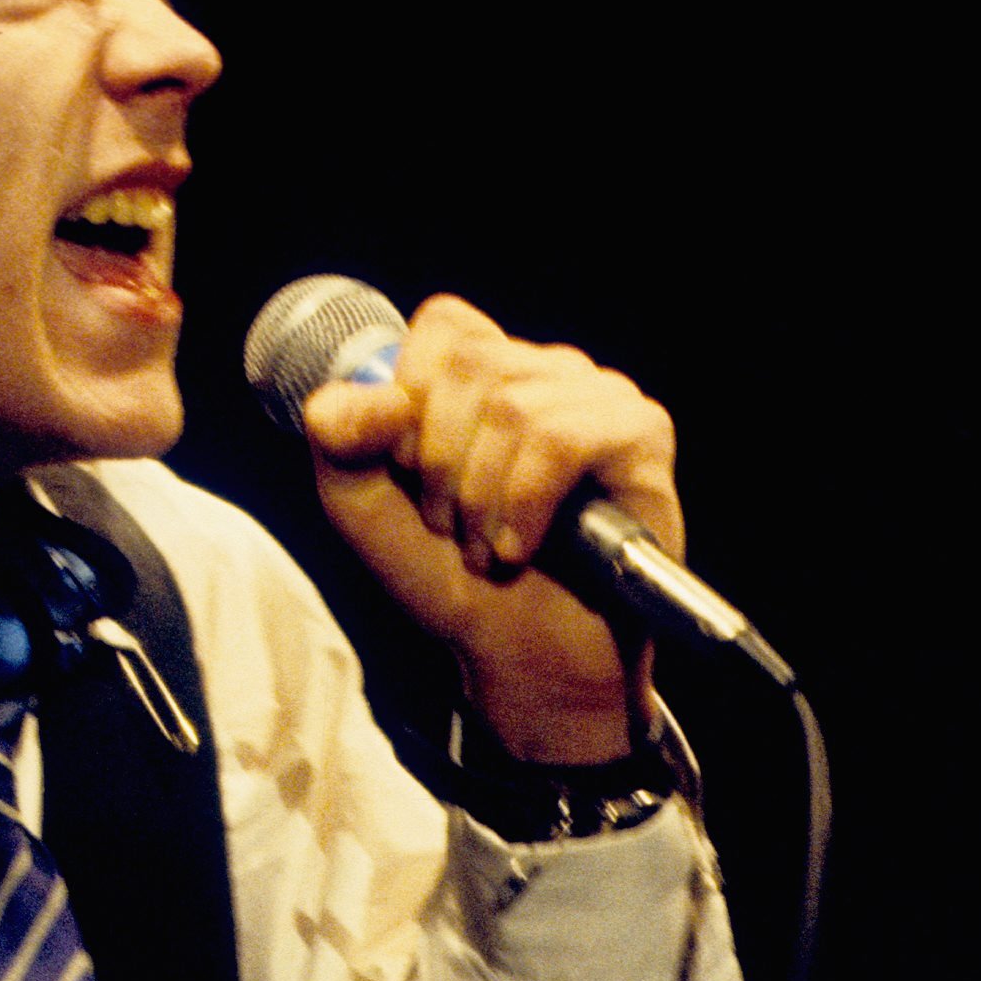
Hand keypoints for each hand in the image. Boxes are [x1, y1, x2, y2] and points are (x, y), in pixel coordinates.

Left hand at [297, 295, 683, 764]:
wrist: (518, 657)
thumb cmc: (452, 576)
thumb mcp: (363, 505)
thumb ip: (339, 439)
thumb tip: (366, 399)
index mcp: (495, 370)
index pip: (448, 324)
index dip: (413, 398)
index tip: (412, 472)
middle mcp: (553, 372)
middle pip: (474, 364)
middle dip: (440, 462)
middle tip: (450, 525)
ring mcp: (603, 399)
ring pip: (514, 405)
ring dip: (481, 496)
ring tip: (486, 546)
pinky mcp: (642, 438)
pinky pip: (563, 440)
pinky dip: (523, 502)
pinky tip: (519, 547)